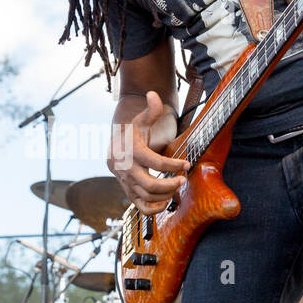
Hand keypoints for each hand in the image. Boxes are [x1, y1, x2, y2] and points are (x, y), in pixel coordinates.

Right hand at [108, 91, 188, 215]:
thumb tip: (153, 94)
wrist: (115, 149)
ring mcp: (125, 183)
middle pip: (150, 184)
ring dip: (165, 195)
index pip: (154, 162)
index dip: (173, 165)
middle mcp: (126, 169)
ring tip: (177, 187)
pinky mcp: (127, 193)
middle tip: (183, 180)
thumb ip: (151, 110)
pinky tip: (167, 200)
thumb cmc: (133, 134)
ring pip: (146, 196)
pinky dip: (154, 208)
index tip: (186, 164)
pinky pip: (140, 207)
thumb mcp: (141, 120)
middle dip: (170, 184)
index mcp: (130, 151)